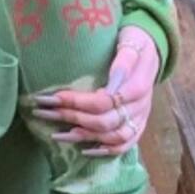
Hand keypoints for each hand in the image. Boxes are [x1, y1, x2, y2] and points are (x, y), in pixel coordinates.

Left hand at [30, 26, 159, 155]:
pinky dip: (105, 151)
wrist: (152, 49)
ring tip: (56, 134)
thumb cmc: (137, 42)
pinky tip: (84, 150)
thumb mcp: (131, 42)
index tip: (51, 97)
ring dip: (82, 137)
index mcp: (137, 87)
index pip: (102, 102)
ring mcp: (139, 119)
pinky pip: (124, 145)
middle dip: (70, 117)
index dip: (75, 102)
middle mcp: (139, 107)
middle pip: (103, 121)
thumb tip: (110, 83)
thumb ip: (123, 62)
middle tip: (42, 112)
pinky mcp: (138, 126)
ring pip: (111, 137)